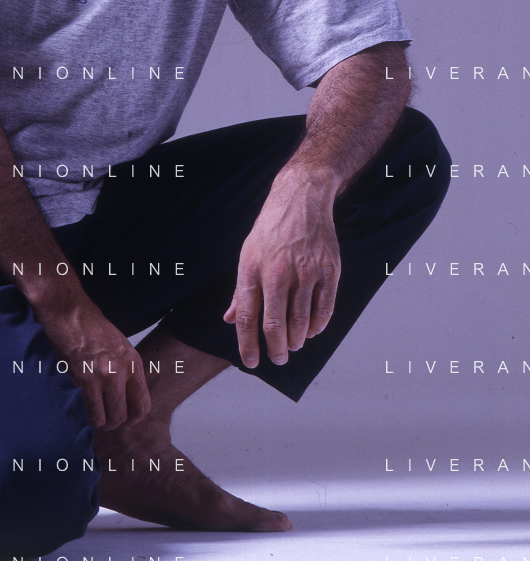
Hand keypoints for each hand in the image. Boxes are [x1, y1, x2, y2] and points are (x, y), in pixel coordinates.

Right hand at [36, 298, 150, 430]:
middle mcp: (122, 371)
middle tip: (106, 419)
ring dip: (102, 422)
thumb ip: (124, 369)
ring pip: (109, 418)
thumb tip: (125, 394)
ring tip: (96, 417)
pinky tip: (84, 410)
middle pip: (125, 416)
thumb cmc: (91, 326)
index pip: (143, 404)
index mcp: (133, 362)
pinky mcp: (84, 380)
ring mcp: (104, 377)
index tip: (125, 419)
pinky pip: (92, 412)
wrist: (69, 313)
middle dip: (115, 422)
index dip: (134, 418)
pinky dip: (89, 417)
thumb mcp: (118, 345)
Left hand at [223, 168, 340, 368]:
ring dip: (297, 340)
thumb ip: (241, 290)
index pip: (247, 316)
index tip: (251, 362)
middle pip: (275, 325)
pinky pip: (324, 310)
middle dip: (276, 349)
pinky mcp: (329, 270)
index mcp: (253, 268)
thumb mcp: (247, 254)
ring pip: (301, 323)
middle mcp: (278, 272)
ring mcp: (306, 272)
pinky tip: (312, 330)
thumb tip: (230, 319)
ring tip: (294, 344)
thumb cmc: (271, 229)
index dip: (247, 344)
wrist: (302, 198)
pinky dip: (318, 327)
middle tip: (278, 357)